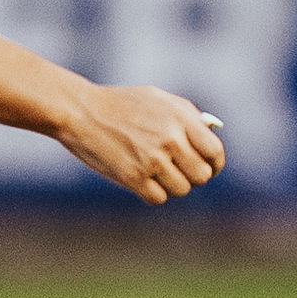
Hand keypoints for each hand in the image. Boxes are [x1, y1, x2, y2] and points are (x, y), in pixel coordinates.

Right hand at [55, 82, 226, 202]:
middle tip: (179, 170)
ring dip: (172, 184)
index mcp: (181, 118)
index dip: (214, 164)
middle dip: (193, 176)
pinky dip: (153, 192)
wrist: (81, 111)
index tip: (209, 168)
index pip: (215, 152)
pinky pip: (159, 198)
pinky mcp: (133, 177)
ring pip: (181, 189)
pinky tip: (142, 178)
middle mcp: (170, 139)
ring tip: (157, 171)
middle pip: (202, 176)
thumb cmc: (122, 104)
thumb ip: (188, 116)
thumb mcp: (159, 99)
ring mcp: (152, 160)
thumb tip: (214, 133)